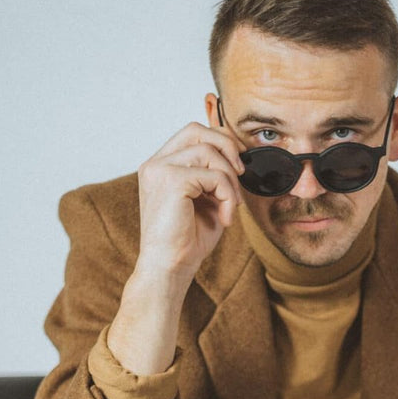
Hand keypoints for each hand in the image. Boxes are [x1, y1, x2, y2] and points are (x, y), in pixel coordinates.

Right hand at [135, 121, 246, 280]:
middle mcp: (156, 164)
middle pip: (197, 130)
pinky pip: (214, 175)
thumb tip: (240, 161)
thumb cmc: (185, 241)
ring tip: (230, 206)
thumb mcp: (206, 201)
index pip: (192, 133)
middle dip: (227, 148)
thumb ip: (215, 178)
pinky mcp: (171, 181)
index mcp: (161, 166)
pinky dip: (228, 196)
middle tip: (241, 175)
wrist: (169, 268)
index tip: (238, 163)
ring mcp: (160, 170)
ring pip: (209, 152)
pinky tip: (225, 218)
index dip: (220, 141)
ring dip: (230, 180)